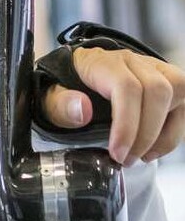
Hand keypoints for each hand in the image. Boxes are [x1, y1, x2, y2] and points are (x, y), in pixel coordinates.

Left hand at [41, 46, 184, 165]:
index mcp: (99, 61)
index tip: (117, 153)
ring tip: (140, 156)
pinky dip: (172, 133)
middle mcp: (131, 60)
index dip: (127, 124)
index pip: (125, 86)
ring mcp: (153, 68)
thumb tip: (83, 110)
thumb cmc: (63, 92)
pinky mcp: (168, 82)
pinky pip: (184, 104)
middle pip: (157, 90)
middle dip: (145, 133)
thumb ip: (60, 105)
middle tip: (126, 159)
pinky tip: (151, 149)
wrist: (73, 83)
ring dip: (163, 133)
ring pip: (178, 92)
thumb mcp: (49, 101)